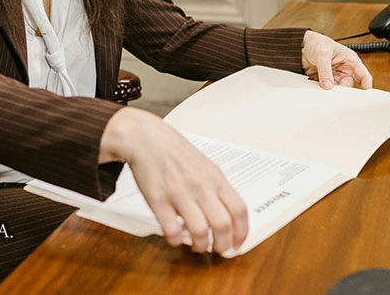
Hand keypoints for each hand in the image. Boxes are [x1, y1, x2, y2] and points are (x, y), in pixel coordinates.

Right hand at [100, 108, 246, 254]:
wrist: (147, 139)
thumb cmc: (176, 153)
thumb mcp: (206, 167)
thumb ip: (217, 189)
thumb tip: (228, 214)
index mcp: (216, 179)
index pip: (239, 210)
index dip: (241, 232)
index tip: (237, 243)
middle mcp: (201, 187)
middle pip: (223, 225)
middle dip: (223, 245)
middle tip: (218, 250)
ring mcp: (180, 194)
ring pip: (200, 231)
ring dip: (200, 246)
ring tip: (198, 246)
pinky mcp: (159, 200)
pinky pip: (171, 230)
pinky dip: (176, 240)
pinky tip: (175, 237)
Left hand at [301, 30, 373, 89]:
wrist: (300, 46)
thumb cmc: (316, 43)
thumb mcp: (322, 54)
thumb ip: (325, 71)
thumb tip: (328, 85)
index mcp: (350, 60)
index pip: (363, 75)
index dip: (366, 85)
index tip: (365, 93)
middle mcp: (344, 70)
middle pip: (350, 86)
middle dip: (344, 92)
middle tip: (338, 95)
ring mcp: (335, 77)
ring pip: (338, 90)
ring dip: (333, 93)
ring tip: (326, 92)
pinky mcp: (325, 81)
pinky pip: (327, 91)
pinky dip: (323, 93)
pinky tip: (319, 92)